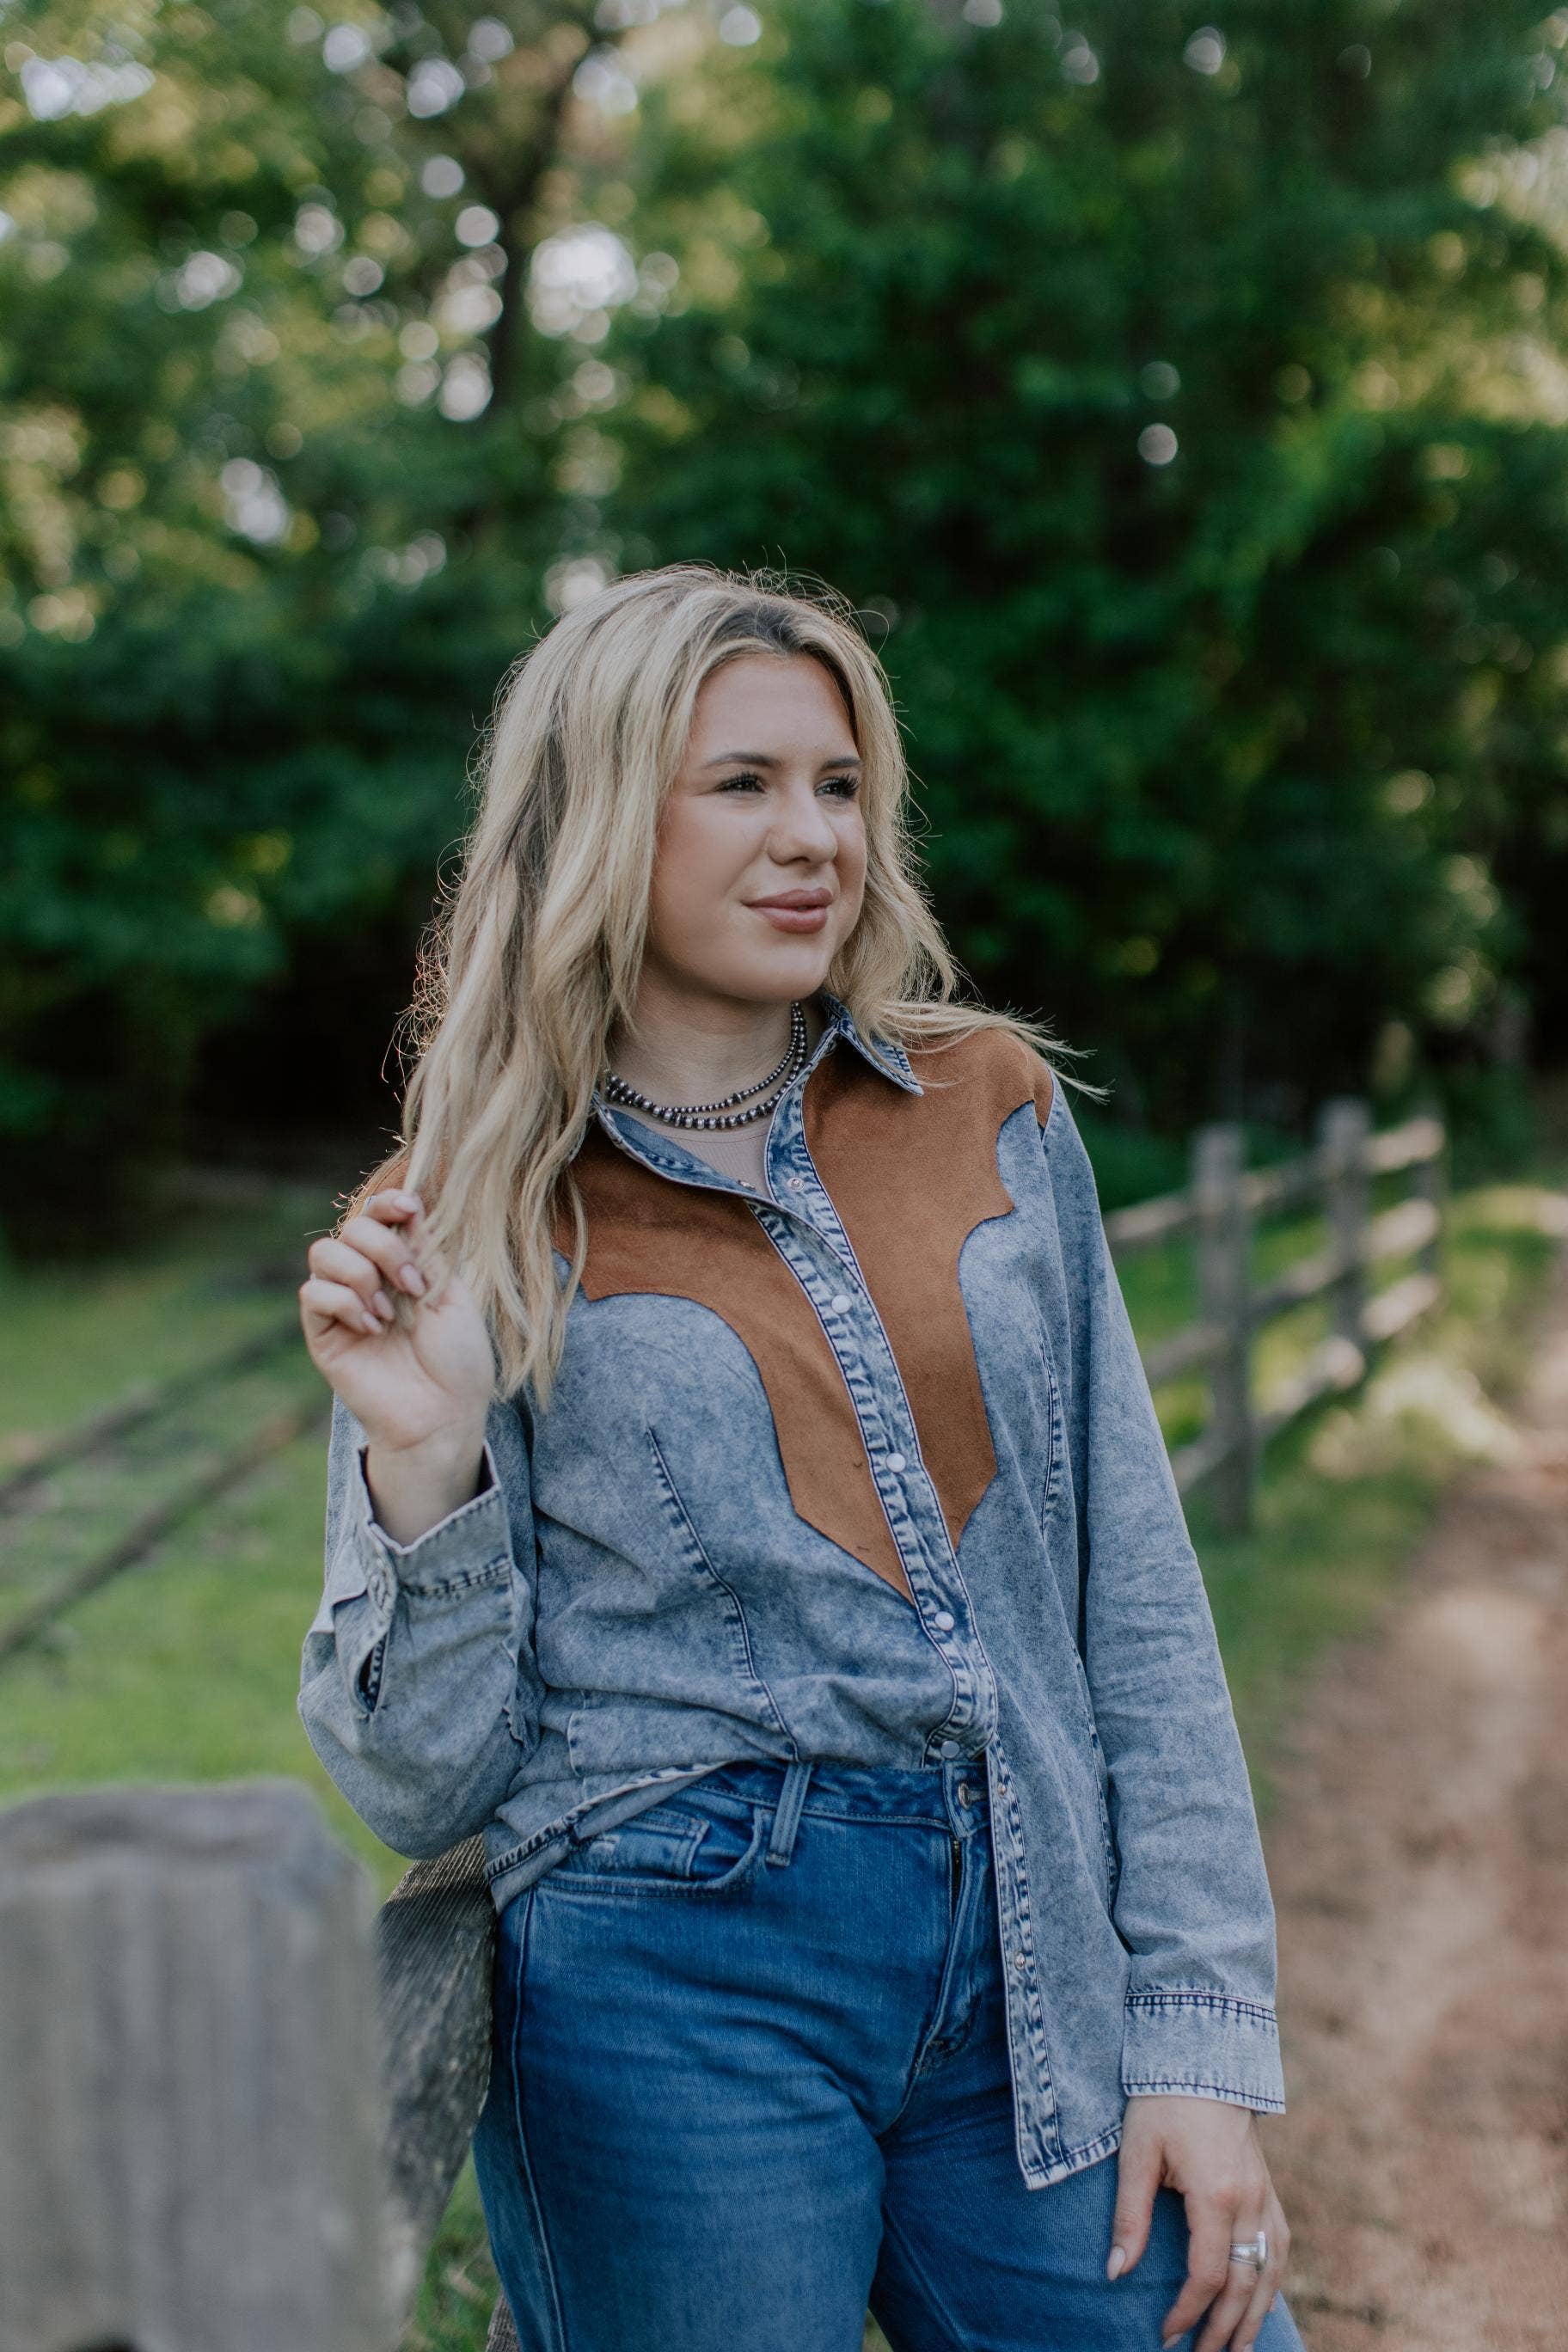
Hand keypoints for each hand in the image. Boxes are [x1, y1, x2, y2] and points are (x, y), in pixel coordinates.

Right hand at [299, 1189, 495, 1454]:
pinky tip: (371, 1329)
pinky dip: (344, 1303)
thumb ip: (425, 1250)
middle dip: (385, 1248)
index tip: (408, 1208)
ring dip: (362, 1275)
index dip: (387, 1202)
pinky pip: (313, 1293)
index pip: (378, 1215)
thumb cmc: (458, 1361)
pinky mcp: (323, 1333)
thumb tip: (410, 1204)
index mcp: (403, 1265)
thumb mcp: (452, 1295)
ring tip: (389, 1314)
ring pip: (324, 1252)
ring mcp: (343, 1305)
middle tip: (414, 1287)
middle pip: (352, 1226)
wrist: (443, 1414)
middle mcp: (369, 1278)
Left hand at [1107, 2094, 1289, 2350]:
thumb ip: (1129, 2215)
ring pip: (1270, 2271)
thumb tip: (1115, 2272)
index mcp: (1216, 2194)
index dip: (1187, 2311)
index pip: (1208, 2275)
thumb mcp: (1137, 2153)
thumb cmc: (1162, 2100)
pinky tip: (1260, 2299)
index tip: (1165, 2335)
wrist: (1202, 2054)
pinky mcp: (1268, 2186)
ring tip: (1238, 2349)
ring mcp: (1265, 2194)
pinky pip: (1279, 2245)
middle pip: (1245, 2285)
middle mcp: (1249, 2201)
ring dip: (1256, 2315)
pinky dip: (1272, 2280)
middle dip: (1223, 2329)